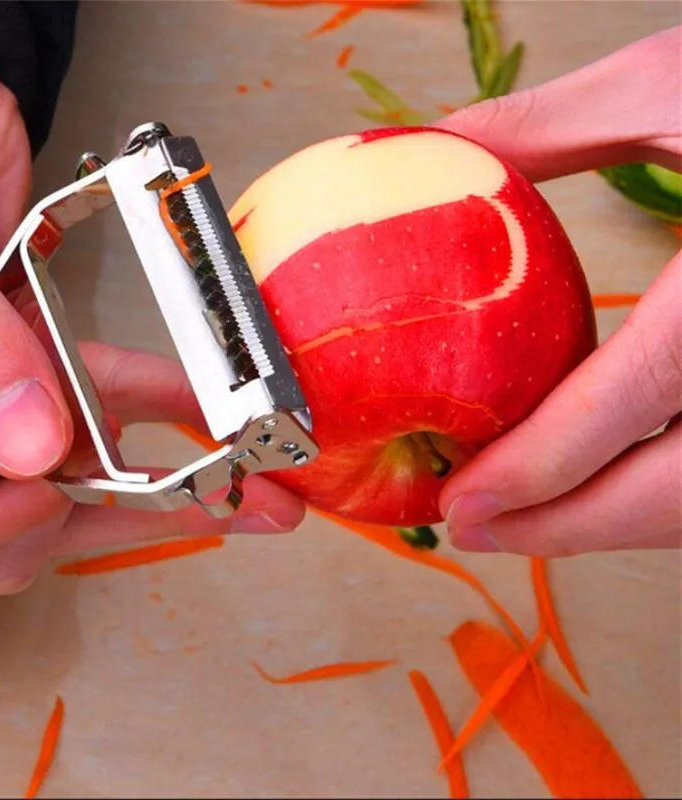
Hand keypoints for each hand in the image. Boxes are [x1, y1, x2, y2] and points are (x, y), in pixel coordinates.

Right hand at [0, 3, 304, 592]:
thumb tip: (29, 446)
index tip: (49, 492)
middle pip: (4, 523)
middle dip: (103, 520)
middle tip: (205, 507)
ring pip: (69, 481)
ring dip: (160, 488)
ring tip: (251, 490)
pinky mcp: (41, 369)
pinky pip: (102, 412)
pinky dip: (161, 417)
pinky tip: (215, 424)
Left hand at [434, 26, 680, 556]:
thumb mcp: (676, 81)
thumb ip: (550, 127)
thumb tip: (438, 147)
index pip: (631, 402)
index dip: (537, 470)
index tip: (460, 505)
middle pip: (674, 493)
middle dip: (564, 527)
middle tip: (475, 529)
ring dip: (612, 524)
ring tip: (523, 518)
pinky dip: (661, 495)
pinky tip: (603, 478)